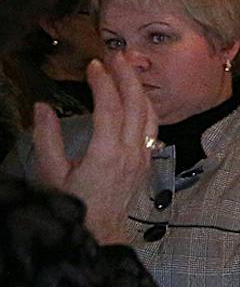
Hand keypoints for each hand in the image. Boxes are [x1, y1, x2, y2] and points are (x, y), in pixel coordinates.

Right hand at [31, 59, 157, 245]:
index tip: (94, 65)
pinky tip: (136, 98)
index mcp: (106, 154)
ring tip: (127, 69)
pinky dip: (145, 107)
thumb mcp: (51, 173)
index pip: (110, 109)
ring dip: (139, 89)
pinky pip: (151, 128)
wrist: (99, 231)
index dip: (103, 84)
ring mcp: (142, 157)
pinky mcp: (146, 162)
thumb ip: (47, 138)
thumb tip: (42, 107)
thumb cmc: (72, 204)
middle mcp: (130, 153)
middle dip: (127, 77)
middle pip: (136, 106)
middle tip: (116, 55)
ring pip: (149, 115)